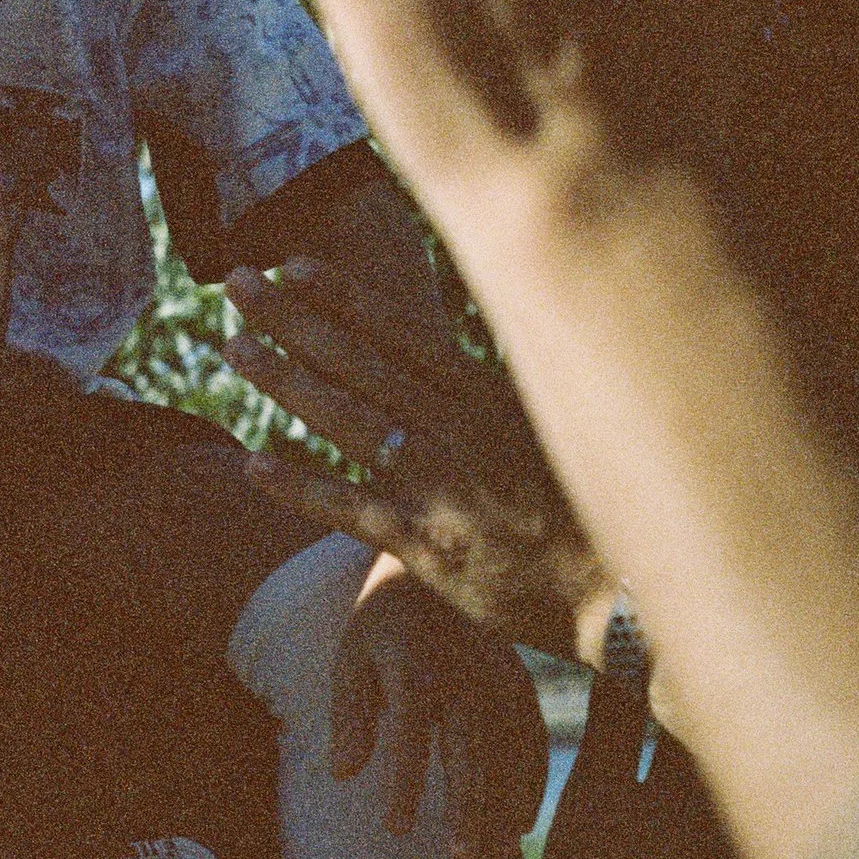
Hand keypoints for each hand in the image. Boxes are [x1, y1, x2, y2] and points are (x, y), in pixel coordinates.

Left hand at [229, 258, 611, 662]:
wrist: (625, 593)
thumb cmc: (590, 501)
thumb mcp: (551, 421)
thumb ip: (490, 384)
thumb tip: (445, 335)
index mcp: (487, 396)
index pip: (398, 332)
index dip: (339, 296)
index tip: (287, 265)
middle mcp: (457, 432)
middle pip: (358, 363)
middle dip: (291, 319)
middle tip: (233, 283)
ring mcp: (440, 488)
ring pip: (346, 422)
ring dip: (283, 382)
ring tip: (233, 349)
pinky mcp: (428, 547)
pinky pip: (351, 509)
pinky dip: (300, 484)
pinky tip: (253, 461)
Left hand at [330, 549, 550, 850]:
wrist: (433, 573)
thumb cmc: (381, 626)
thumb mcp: (351, 658)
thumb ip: (349, 716)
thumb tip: (343, 774)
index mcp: (413, 669)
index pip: (408, 737)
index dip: (403, 785)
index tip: (394, 829)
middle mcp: (463, 677)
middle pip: (469, 752)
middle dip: (468, 809)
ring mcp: (498, 680)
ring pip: (507, 755)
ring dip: (504, 806)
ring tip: (495, 854)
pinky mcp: (520, 684)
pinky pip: (531, 741)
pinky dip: (530, 782)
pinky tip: (522, 822)